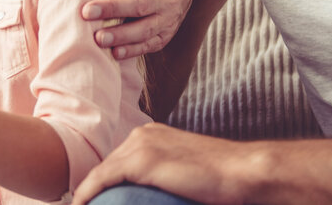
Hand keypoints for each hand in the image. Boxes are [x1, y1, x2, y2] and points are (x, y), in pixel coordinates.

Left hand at [73, 123, 251, 204]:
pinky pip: (103, 178)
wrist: (243, 172)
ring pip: (102, 172)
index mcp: (153, 135)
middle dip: (94, 188)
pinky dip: (88, 192)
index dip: (105, 181)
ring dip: (87, 193)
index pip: (120, 160)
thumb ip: (168, 176)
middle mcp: (143, 134)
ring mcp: (141, 145)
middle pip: (108, 165)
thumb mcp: (187, 172)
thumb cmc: (224, 179)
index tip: (96, 199)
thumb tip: (157, 194)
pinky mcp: (141, 160)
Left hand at [80, 0, 191, 58]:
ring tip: (97, 38)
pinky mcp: (167, 33)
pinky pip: (151, 44)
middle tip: (86, 12)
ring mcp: (170, 16)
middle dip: (112, 8)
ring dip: (121, 35)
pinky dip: (133, 50)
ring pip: (146, 28)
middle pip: (139, 4)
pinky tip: (114, 53)